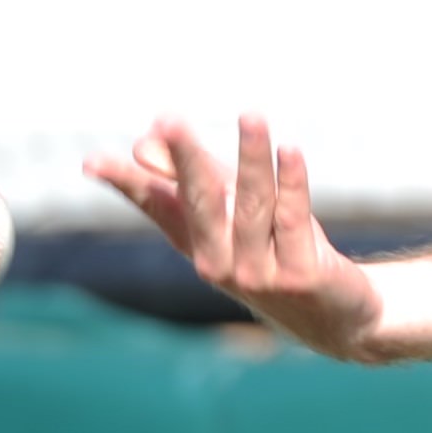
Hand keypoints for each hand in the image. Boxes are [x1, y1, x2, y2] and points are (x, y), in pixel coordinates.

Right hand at [85, 114, 383, 359]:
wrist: (340, 316)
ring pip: (252, 204)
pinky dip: (291, 182)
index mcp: (198, 244)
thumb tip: (146, 143)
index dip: (127, 183)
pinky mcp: (299, 275)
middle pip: (200, 201)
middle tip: (169, 120)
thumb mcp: (238, 216)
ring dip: (252, 157)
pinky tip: (290, 150)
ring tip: (252, 116)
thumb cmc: (282, 252)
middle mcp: (220, 262)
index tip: (91, 163)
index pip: (156, 206)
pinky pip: (292, 219)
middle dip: (185, 159)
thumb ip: (200, 179)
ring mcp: (258, 272)